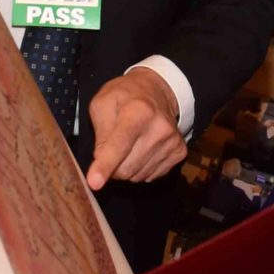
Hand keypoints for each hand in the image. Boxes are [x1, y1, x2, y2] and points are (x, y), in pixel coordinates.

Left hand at [84, 67, 185, 189]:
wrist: (156, 91)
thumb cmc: (125, 97)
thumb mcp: (103, 103)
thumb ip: (100, 131)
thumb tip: (101, 159)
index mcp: (138, 111)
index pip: (119, 144)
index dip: (105, 165)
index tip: (94, 183)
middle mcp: (159, 127)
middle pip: (125, 168)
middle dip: (112, 166)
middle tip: (112, 147)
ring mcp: (172, 141)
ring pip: (137, 176)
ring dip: (127, 167)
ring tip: (130, 144)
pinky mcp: (179, 152)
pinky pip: (150, 176)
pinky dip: (140, 168)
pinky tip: (142, 149)